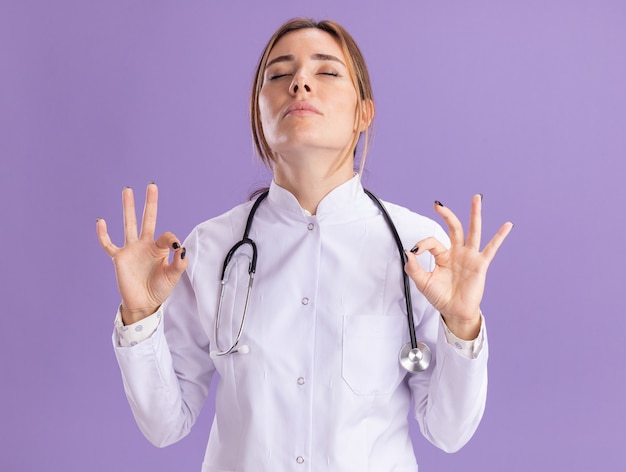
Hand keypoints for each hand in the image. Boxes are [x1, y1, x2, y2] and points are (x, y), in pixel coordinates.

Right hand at [96, 183, 187, 324]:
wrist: (144, 303)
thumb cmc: (159, 289)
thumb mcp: (173, 276)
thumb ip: (179, 262)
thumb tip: (180, 248)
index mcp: (159, 249)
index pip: (166, 236)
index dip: (171, 239)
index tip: (174, 249)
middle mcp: (144, 245)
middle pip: (147, 219)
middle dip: (149, 203)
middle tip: (151, 186)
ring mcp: (131, 250)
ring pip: (129, 225)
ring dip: (128, 208)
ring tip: (127, 190)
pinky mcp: (119, 258)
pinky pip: (108, 244)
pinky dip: (103, 234)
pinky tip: (101, 221)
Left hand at [404, 195, 512, 339]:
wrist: (454, 312)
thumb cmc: (440, 297)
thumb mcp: (423, 282)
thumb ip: (413, 268)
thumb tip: (408, 252)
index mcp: (443, 256)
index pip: (432, 242)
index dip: (422, 244)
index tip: (415, 251)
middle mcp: (457, 253)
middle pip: (454, 228)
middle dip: (447, 215)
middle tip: (437, 204)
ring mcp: (469, 257)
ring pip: (473, 231)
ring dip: (474, 214)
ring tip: (476, 198)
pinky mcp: (480, 265)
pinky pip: (491, 248)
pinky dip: (500, 237)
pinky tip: (507, 225)